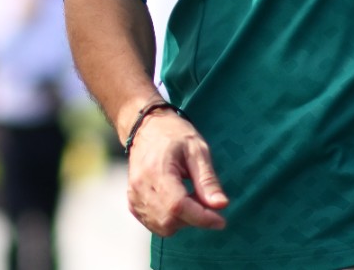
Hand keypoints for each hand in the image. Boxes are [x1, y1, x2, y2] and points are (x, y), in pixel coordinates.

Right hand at [125, 108, 227, 236]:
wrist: (146, 126)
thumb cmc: (174, 135)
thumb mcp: (197, 151)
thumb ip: (207, 180)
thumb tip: (221, 205)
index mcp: (156, 171)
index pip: (178, 206)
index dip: (201, 218)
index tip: (221, 221)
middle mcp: (140, 186)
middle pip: (170, 220)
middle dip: (193, 218)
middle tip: (203, 199)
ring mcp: (133, 195)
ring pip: (162, 227)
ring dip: (182, 220)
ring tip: (189, 197)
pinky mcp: (132, 202)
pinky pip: (154, 224)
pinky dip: (169, 220)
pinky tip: (176, 202)